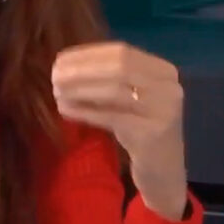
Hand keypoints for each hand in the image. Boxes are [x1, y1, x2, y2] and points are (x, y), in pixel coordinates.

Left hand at [51, 41, 187, 220]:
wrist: (164, 172)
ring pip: (115, 91)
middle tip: (54, 76)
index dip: (87, 54)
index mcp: (164, 71)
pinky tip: (64, 110)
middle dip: (82, 70)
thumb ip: (106, 78)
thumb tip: (65, 63)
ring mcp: (164, 110)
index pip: (121, 51)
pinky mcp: (152, 134)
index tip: (60, 59)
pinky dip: (85, 111)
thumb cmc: (139, 128)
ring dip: (80, 89)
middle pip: (119, 67)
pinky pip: (111, 117)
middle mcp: (169, 87)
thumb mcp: (128, 98)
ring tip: (57, 92)